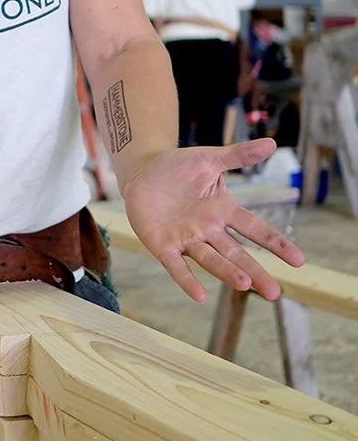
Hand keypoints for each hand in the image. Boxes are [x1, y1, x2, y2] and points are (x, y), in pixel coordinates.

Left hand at [122, 138, 304, 302]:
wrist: (142, 171)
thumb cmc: (178, 166)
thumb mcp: (209, 159)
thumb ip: (238, 155)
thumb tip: (271, 144)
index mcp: (222, 210)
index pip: (254, 229)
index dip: (275, 243)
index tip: (298, 261)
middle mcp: (207, 229)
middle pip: (235, 253)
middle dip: (254, 271)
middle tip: (274, 292)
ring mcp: (186, 239)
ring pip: (210, 259)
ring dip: (227, 272)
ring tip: (245, 285)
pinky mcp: (163, 245)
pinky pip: (177, 265)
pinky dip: (187, 279)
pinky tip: (199, 295)